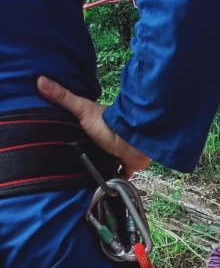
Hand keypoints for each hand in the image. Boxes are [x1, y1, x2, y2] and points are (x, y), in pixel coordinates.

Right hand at [36, 76, 150, 178]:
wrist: (132, 141)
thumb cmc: (108, 125)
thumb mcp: (82, 109)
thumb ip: (63, 97)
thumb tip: (39, 80)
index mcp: (94, 126)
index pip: (80, 131)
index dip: (71, 135)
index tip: (60, 142)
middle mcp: (105, 140)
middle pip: (92, 149)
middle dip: (85, 155)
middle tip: (71, 166)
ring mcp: (116, 154)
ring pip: (104, 163)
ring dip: (99, 169)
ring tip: (84, 179)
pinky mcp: (125, 166)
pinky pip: (119, 176)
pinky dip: (115, 182)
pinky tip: (107, 187)